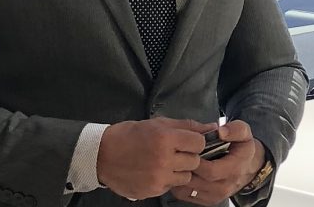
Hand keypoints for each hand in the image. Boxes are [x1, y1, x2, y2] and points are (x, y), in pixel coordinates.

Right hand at [97, 117, 216, 199]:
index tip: (186, 141)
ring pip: (185, 177)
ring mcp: (159, 177)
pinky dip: (166, 180)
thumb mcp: (156, 123)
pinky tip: (153, 171)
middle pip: (195, 161)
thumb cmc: (129, 135)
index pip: (199, 143)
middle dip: (187, 156)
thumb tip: (212, 127)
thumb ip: (185, 126)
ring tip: (163, 162)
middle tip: (173, 152)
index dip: (194, 142)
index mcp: (165, 138)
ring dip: (179, 170)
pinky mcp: (153, 190)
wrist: (101, 155)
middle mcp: (164, 159)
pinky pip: (171, 186)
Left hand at [170, 120, 265, 204]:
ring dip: (178, 175)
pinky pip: (185, 195)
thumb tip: (221, 132)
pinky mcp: (206, 200)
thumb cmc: (242, 149)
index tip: (188, 148)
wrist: (248, 168)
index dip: (196, 160)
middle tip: (177, 153)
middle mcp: (224, 187)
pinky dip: (178, 183)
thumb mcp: (244, 133)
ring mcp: (215, 196)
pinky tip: (179, 170)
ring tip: (176, 161)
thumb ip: (235, 129)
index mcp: (234, 170)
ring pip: (188, 189)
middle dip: (184, 166)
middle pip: (196, 181)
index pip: (210, 171)